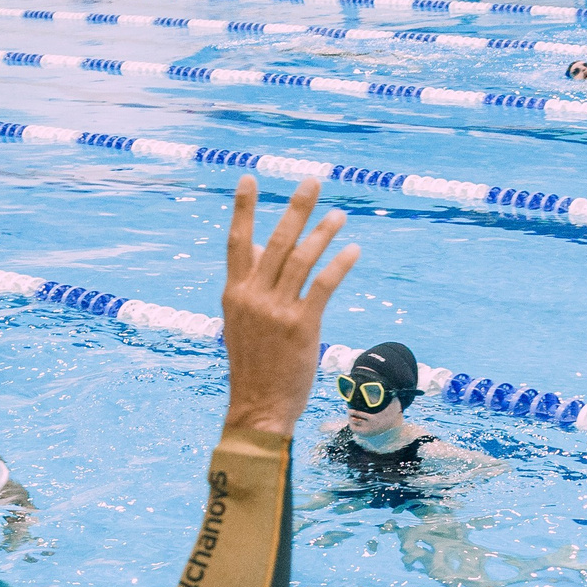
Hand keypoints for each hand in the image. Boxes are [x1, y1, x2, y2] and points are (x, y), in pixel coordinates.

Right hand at [220, 176, 360, 438]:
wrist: (257, 407)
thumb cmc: (253, 365)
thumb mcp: (241, 322)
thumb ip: (251, 285)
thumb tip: (265, 247)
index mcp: (234, 293)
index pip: (236, 242)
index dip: (243, 209)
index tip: (248, 179)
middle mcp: (253, 297)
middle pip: (277, 241)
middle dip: (296, 208)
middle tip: (312, 181)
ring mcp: (276, 311)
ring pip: (303, 259)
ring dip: (323, 233)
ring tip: (340, 214)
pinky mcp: (301, 326)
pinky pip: (323, 285)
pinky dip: (339, 264)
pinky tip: (353, 250)